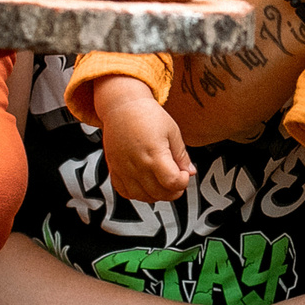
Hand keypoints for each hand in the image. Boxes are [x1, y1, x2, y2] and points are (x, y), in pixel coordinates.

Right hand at [96, 76, 194, 201]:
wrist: (122, 107)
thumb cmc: (147, 115)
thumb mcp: (172, 131)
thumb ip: (181, 155)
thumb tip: (190, 172)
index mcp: (154, 153)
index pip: (172, 182)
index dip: (182, 182)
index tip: (184, 175)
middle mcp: (137, 164)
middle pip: (159, 193)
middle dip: (173, 191)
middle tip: (176, 180)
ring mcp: (124, 169)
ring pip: (142, 197)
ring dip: (156, 195)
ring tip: (162, 183)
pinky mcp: (114, 170)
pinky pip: (125, 192)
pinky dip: (137, 194)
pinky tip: (145, 185)